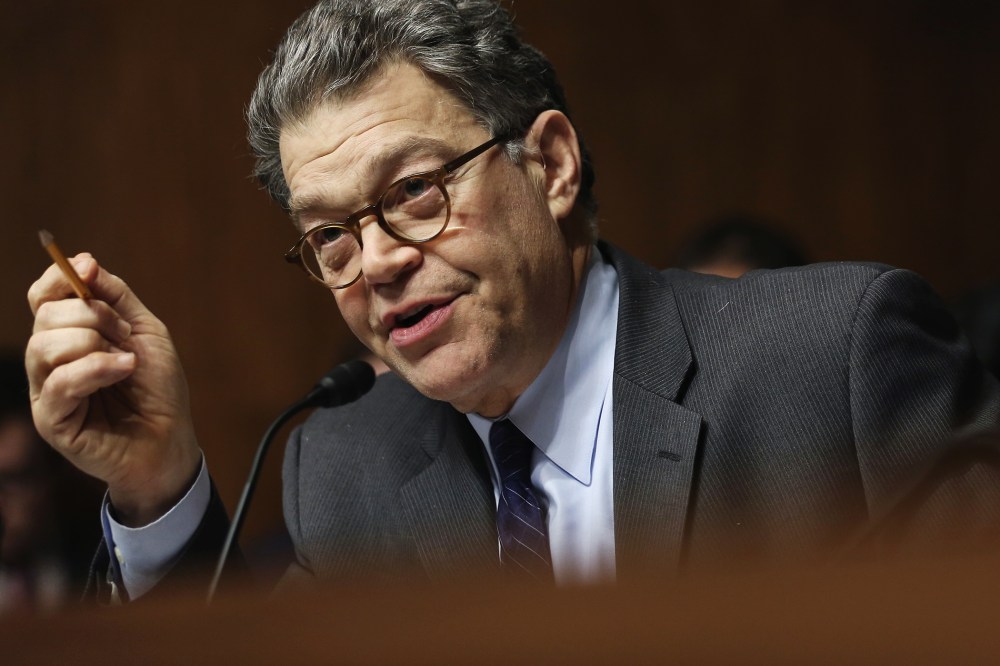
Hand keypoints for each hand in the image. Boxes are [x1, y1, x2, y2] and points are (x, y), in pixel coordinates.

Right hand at [26, 253, 200, 525]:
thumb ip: (115, 296)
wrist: (171, 439)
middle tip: (126, 335)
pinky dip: (96, 368)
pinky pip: (58, 382)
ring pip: (45, 345)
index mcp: (68, 336)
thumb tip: (83, 261)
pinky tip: (123, 371)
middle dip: (94, 315)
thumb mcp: (146, 331)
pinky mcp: (51, 420)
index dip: (58, 277)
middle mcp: (50, 361)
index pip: (42, 297)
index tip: (89, 271)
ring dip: (95, 343)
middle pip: (45, 316)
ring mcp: (46, 391)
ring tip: (126, 360)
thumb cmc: (158, 389)